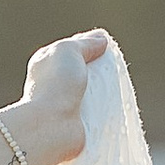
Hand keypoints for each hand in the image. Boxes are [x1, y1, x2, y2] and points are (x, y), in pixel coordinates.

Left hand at [14, 27, 112, 164]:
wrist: (51, 125)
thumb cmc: (56, 84)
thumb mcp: (68, 50)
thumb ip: (85, 43)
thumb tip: (101, 39)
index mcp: (46, 63)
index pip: (71, 50)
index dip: (89, 45)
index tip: (106, 47)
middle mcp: (52, 82)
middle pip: (81, 71)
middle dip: (98, 69)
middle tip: (114, 67)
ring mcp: (63, 103)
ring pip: (89, 91)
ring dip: (103, 90)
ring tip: (118, 86)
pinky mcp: (76, 121)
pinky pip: (94, 111)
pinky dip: (104, 108)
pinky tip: (115, 105)